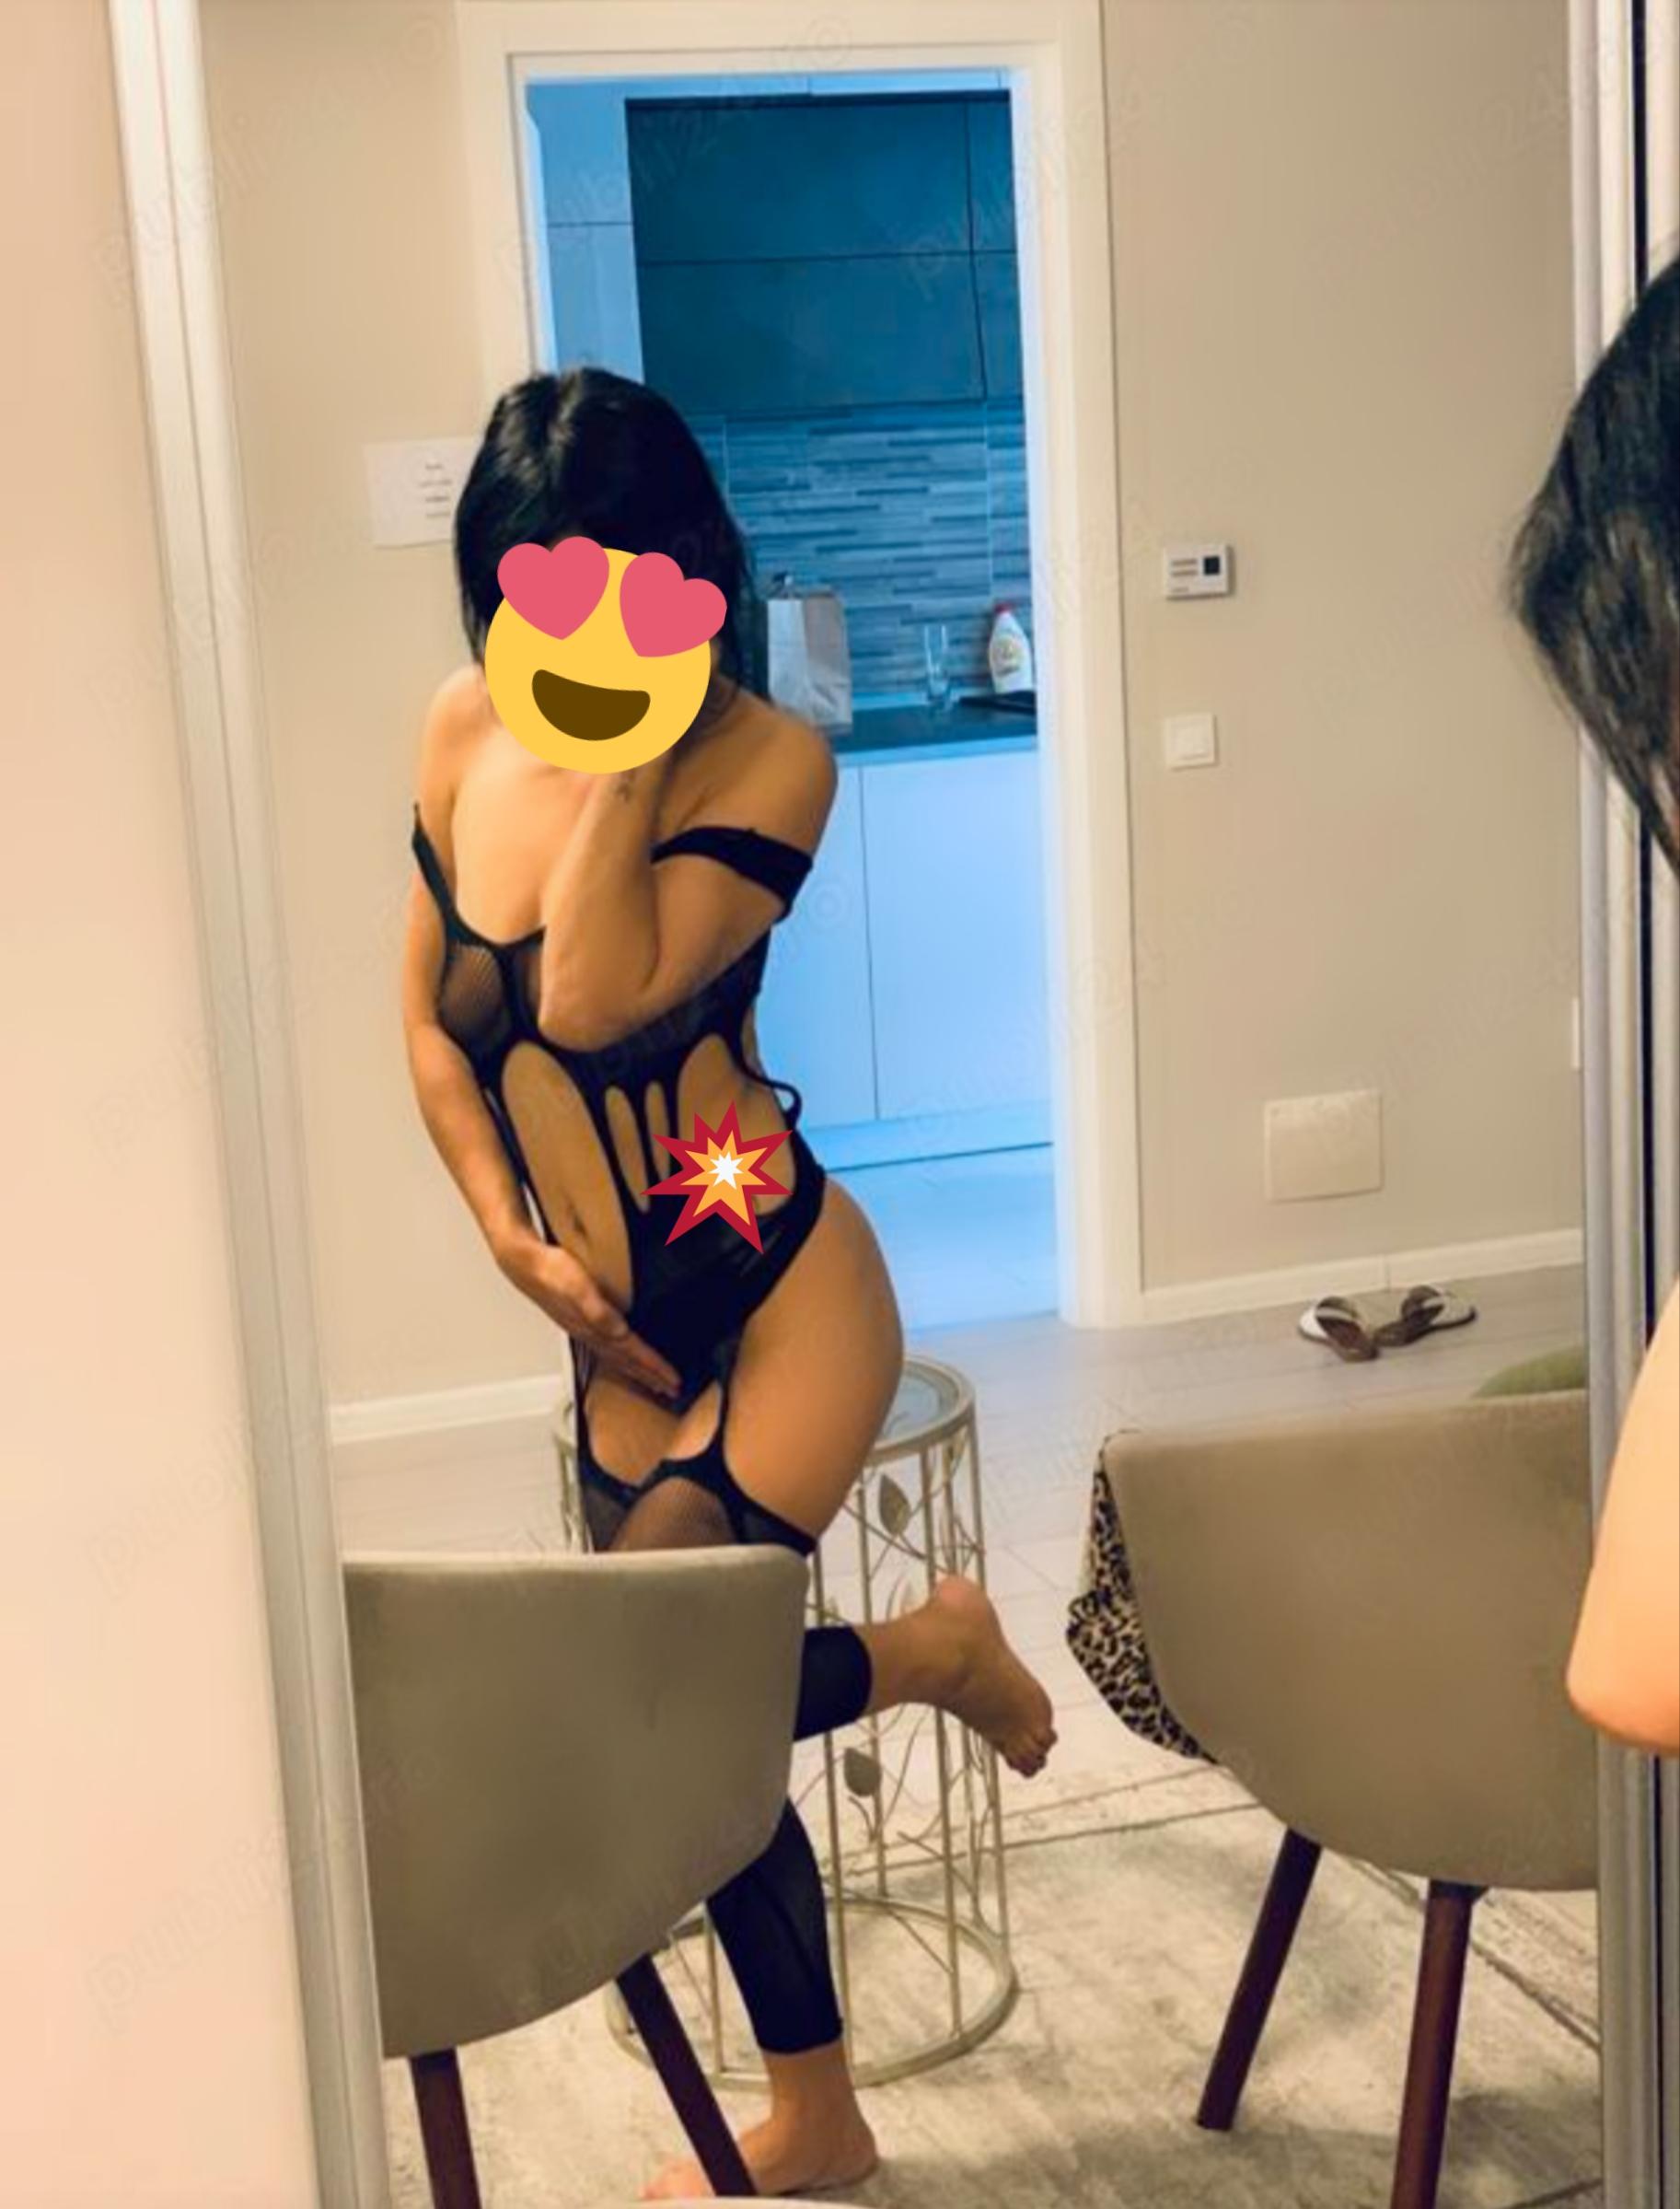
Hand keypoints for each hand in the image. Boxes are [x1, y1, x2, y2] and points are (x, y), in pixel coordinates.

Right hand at [497, 1235, 680, 1398]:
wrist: (524, 1264)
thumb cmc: (551, 1271)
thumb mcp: (577, 1286)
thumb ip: (597, 1310)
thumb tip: (618, 1330)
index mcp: (594, 1327)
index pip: (632, 1352)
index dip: (654, 1367)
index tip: (673, 1381)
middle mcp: (589, 1333)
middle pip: (626, 1362)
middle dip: (650, 1377)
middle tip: (671, 1390)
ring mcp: (583, 1330)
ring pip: (616, 1357)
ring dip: (636, 1370)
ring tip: (653, 1381)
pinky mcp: (579, 1321)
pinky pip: (606, 1347)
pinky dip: (620, 1357)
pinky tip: (622, 1354)